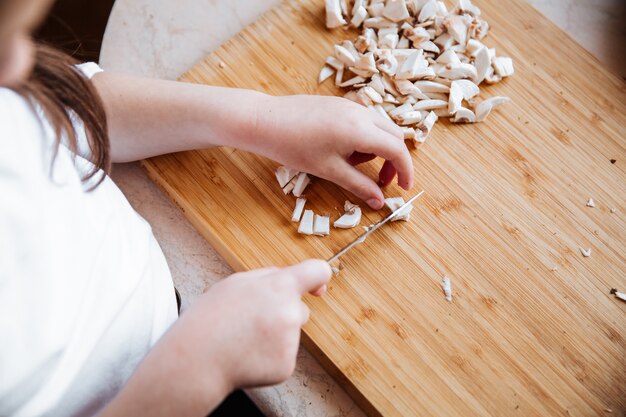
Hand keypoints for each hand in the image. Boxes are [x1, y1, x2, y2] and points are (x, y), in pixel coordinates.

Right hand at [174, 260, 331, 391]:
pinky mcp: (286, 365)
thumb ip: (268, 277)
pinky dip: (269, 356)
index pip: (317, 272)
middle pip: (300, 310)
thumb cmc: (211, 319)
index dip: (319, 277)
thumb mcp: (236, 282)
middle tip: (250, 320)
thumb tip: (291, 279)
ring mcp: (290, 341)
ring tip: (243, 337)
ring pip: (290, 334)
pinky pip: (283, 355)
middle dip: (282, 312)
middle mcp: (290, 313)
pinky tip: (248, 353)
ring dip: (274, 335)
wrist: (196, 359)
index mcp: (280, 287)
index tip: (317, 286)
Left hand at [246, 95, 413, 208]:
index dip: (405, 171)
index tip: (403, 188)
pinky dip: (364, 138)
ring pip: (379, 128)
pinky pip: (364, 121)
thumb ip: (358, 186)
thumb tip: (379, 202)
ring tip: (350, 164)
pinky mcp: (340, 103)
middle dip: (393, 160)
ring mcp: (351, 105)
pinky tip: (342, 150)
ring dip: (377, 149)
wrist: (266, 121)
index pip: (397, 150)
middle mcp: (361, 113)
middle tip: (380, 181)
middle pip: (394, 136)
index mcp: (361, 130)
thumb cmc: (294, 147)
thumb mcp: (329, 171)